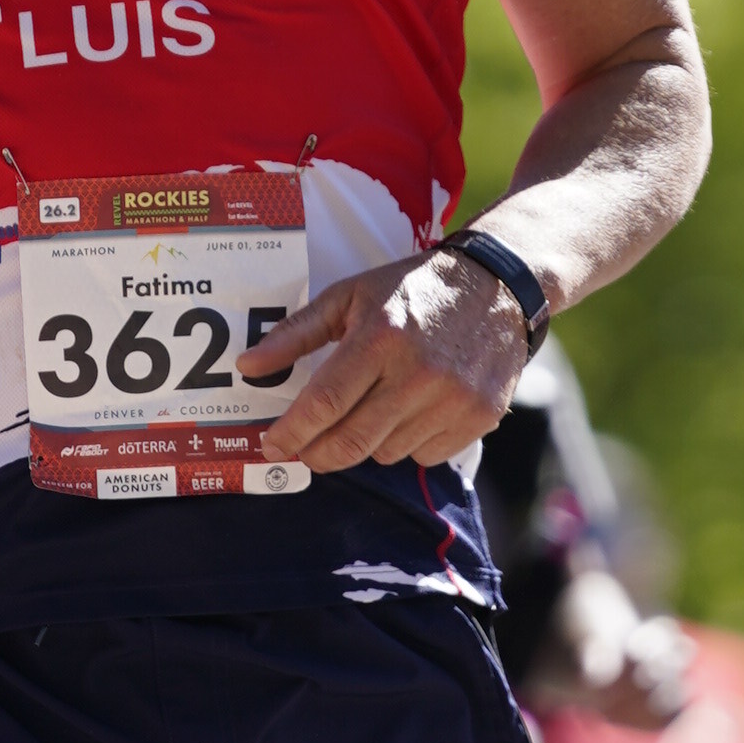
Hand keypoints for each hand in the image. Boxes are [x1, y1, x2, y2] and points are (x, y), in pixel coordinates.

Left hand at [236, 251, 528, 471]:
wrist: (495, 286)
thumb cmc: (412, 289)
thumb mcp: (350, 295)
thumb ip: (296, 333)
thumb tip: (248, 366)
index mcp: (380, 337)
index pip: (325, 403)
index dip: (292, 433)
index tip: (272, 445)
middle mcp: (418, 372)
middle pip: (352, 441)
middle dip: (317, 453)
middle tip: (303, 450)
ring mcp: (452, 398)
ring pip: (386, 452)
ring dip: (368, 441)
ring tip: (371, 408)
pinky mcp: (478, 416)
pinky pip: (425, 456)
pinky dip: (408, 442)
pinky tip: (410, 410)